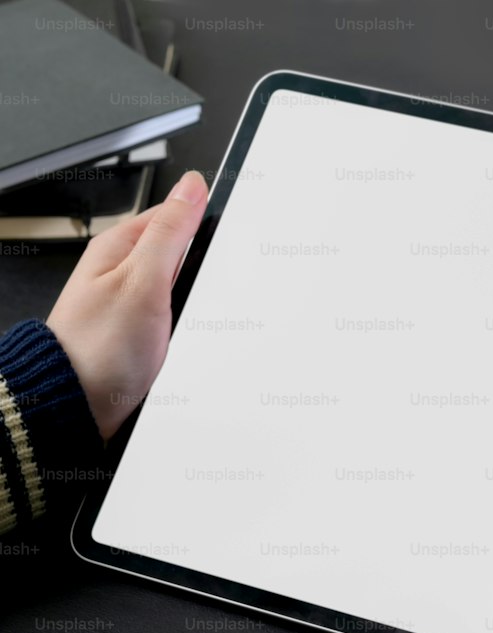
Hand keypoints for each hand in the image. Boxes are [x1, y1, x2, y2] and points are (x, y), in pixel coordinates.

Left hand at [46, 170, 208, 440]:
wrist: (81, 404)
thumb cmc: (99, 347)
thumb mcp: (142, 281)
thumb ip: (169, 233)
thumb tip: (192, 187)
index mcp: (120, 247)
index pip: (174, 214)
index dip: (205, 220)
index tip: (229, 233)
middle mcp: (125, 271)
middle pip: (182, 252)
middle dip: (205, 265)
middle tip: (212, 285)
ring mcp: (135, 302)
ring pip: (184, 286)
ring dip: (199, 298)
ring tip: (201, 313)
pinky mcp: (144, 331)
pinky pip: (179, 315)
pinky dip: (192, 322)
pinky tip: (195, 331)